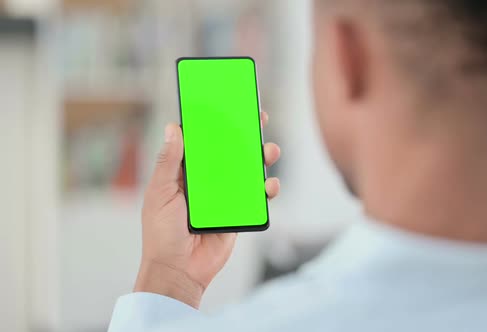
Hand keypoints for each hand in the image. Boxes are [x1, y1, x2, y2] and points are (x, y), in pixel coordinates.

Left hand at [134, 112, 280, 307]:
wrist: (178, 270)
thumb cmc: (161, 234)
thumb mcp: (160, 193)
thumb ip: (168, 162)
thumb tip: (173, 128)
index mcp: (185, 173)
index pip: (202, 142)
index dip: (214, 123)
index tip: (227, 104)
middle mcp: (207, 181)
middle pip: (230, 151)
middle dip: (245, 135)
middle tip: (259, 119)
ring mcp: (224, 197)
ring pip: (247, 170)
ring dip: (261, 158)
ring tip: (270, 151)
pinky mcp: (238, 213)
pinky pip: (256, 196)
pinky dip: (266, 188)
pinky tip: (269, 184)